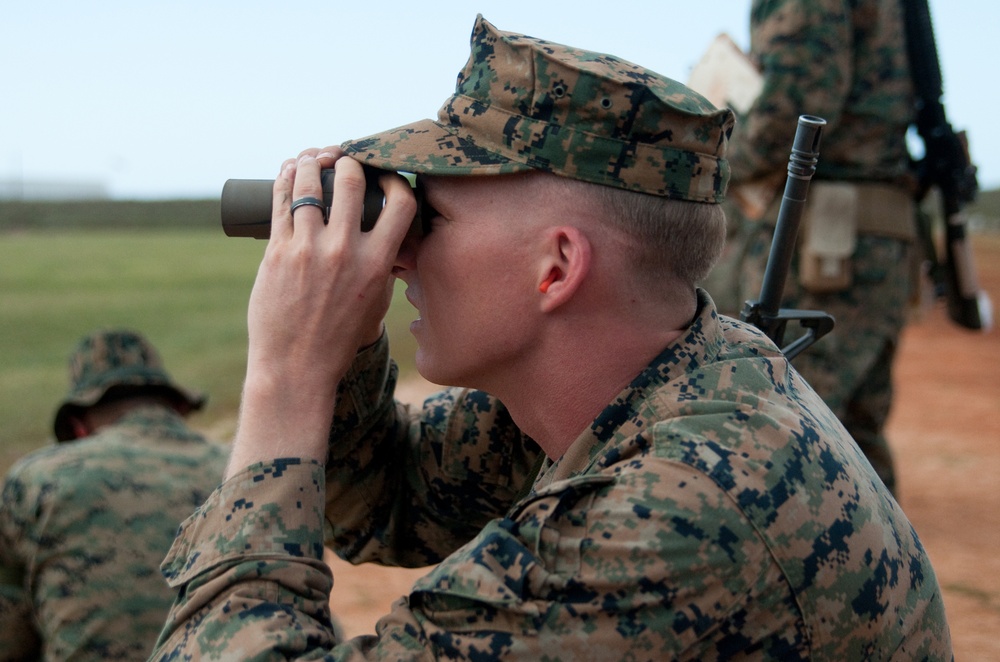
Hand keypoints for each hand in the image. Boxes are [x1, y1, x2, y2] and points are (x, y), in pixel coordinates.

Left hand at [226, 147, 414, 475]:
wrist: (295, 367)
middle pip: (350, 181)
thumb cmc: (338, 339)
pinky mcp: (276, 251)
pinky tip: (290, 168)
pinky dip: (287, 178)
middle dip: (348, 160)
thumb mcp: (375, 304)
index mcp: (376, 265)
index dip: (395, 179)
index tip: (386, 176)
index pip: (400, 203)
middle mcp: (344, 251)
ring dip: (312, 160)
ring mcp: (307, 249)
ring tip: (313, 157)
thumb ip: (383, 269)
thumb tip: (390, 242)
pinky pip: (282, 201)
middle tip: (344, 159)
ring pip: (310, 183)